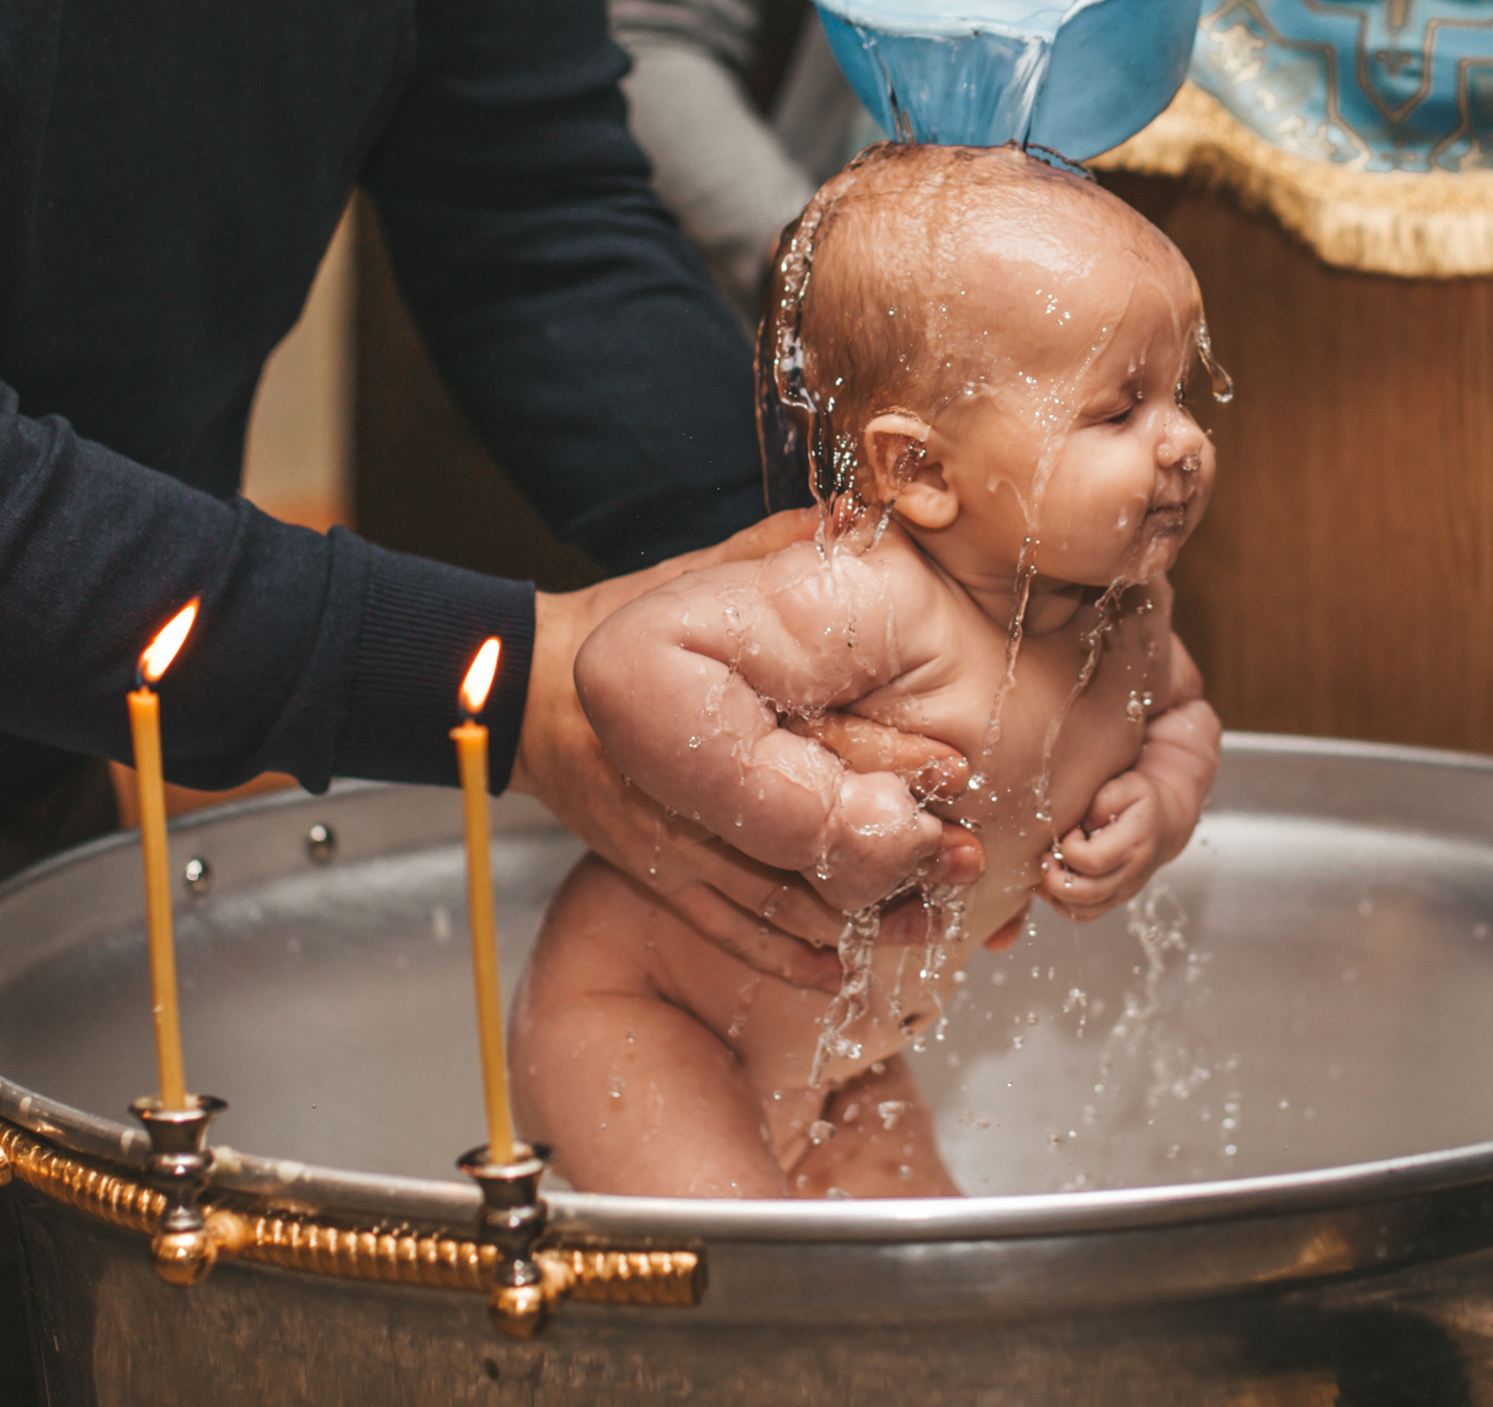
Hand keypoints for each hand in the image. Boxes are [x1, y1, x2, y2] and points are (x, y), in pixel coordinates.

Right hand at [513, 509, 977, 988]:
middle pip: (801, 823)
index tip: (958, 772)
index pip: (809, 733)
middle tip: (964, 856)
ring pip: (771, 890)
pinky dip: (781, 955)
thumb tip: (864, 520)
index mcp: (696, 693)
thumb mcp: (705, 572)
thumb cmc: (628, 620)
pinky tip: (840, 972)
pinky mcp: (651, 872)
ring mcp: (664, 832)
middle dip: (891, 846)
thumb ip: (783, 550)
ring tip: (932, 922)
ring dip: (857, 914)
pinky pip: (720, 926)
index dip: (890, 757)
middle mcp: (680, 774)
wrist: (528, 685)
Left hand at [1041, 771, 1189, 920]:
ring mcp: (1121, 893)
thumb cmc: (1141, 801)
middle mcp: (1129, 876)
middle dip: (1054, 876)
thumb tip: (1083, 823)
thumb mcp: (1130, 786)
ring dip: (1055, 892)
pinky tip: (1056, 879)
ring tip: (1051, 865)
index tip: (1071, 830)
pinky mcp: (1113, 901)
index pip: (1092, 861)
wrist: (1166, 825)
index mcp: (1133, 846)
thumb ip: (1106, 798)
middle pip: (1085, 894)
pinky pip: (1083, 915)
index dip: (1070, 847)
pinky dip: (1062, 904)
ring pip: (1081, 911)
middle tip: (1047, 854)